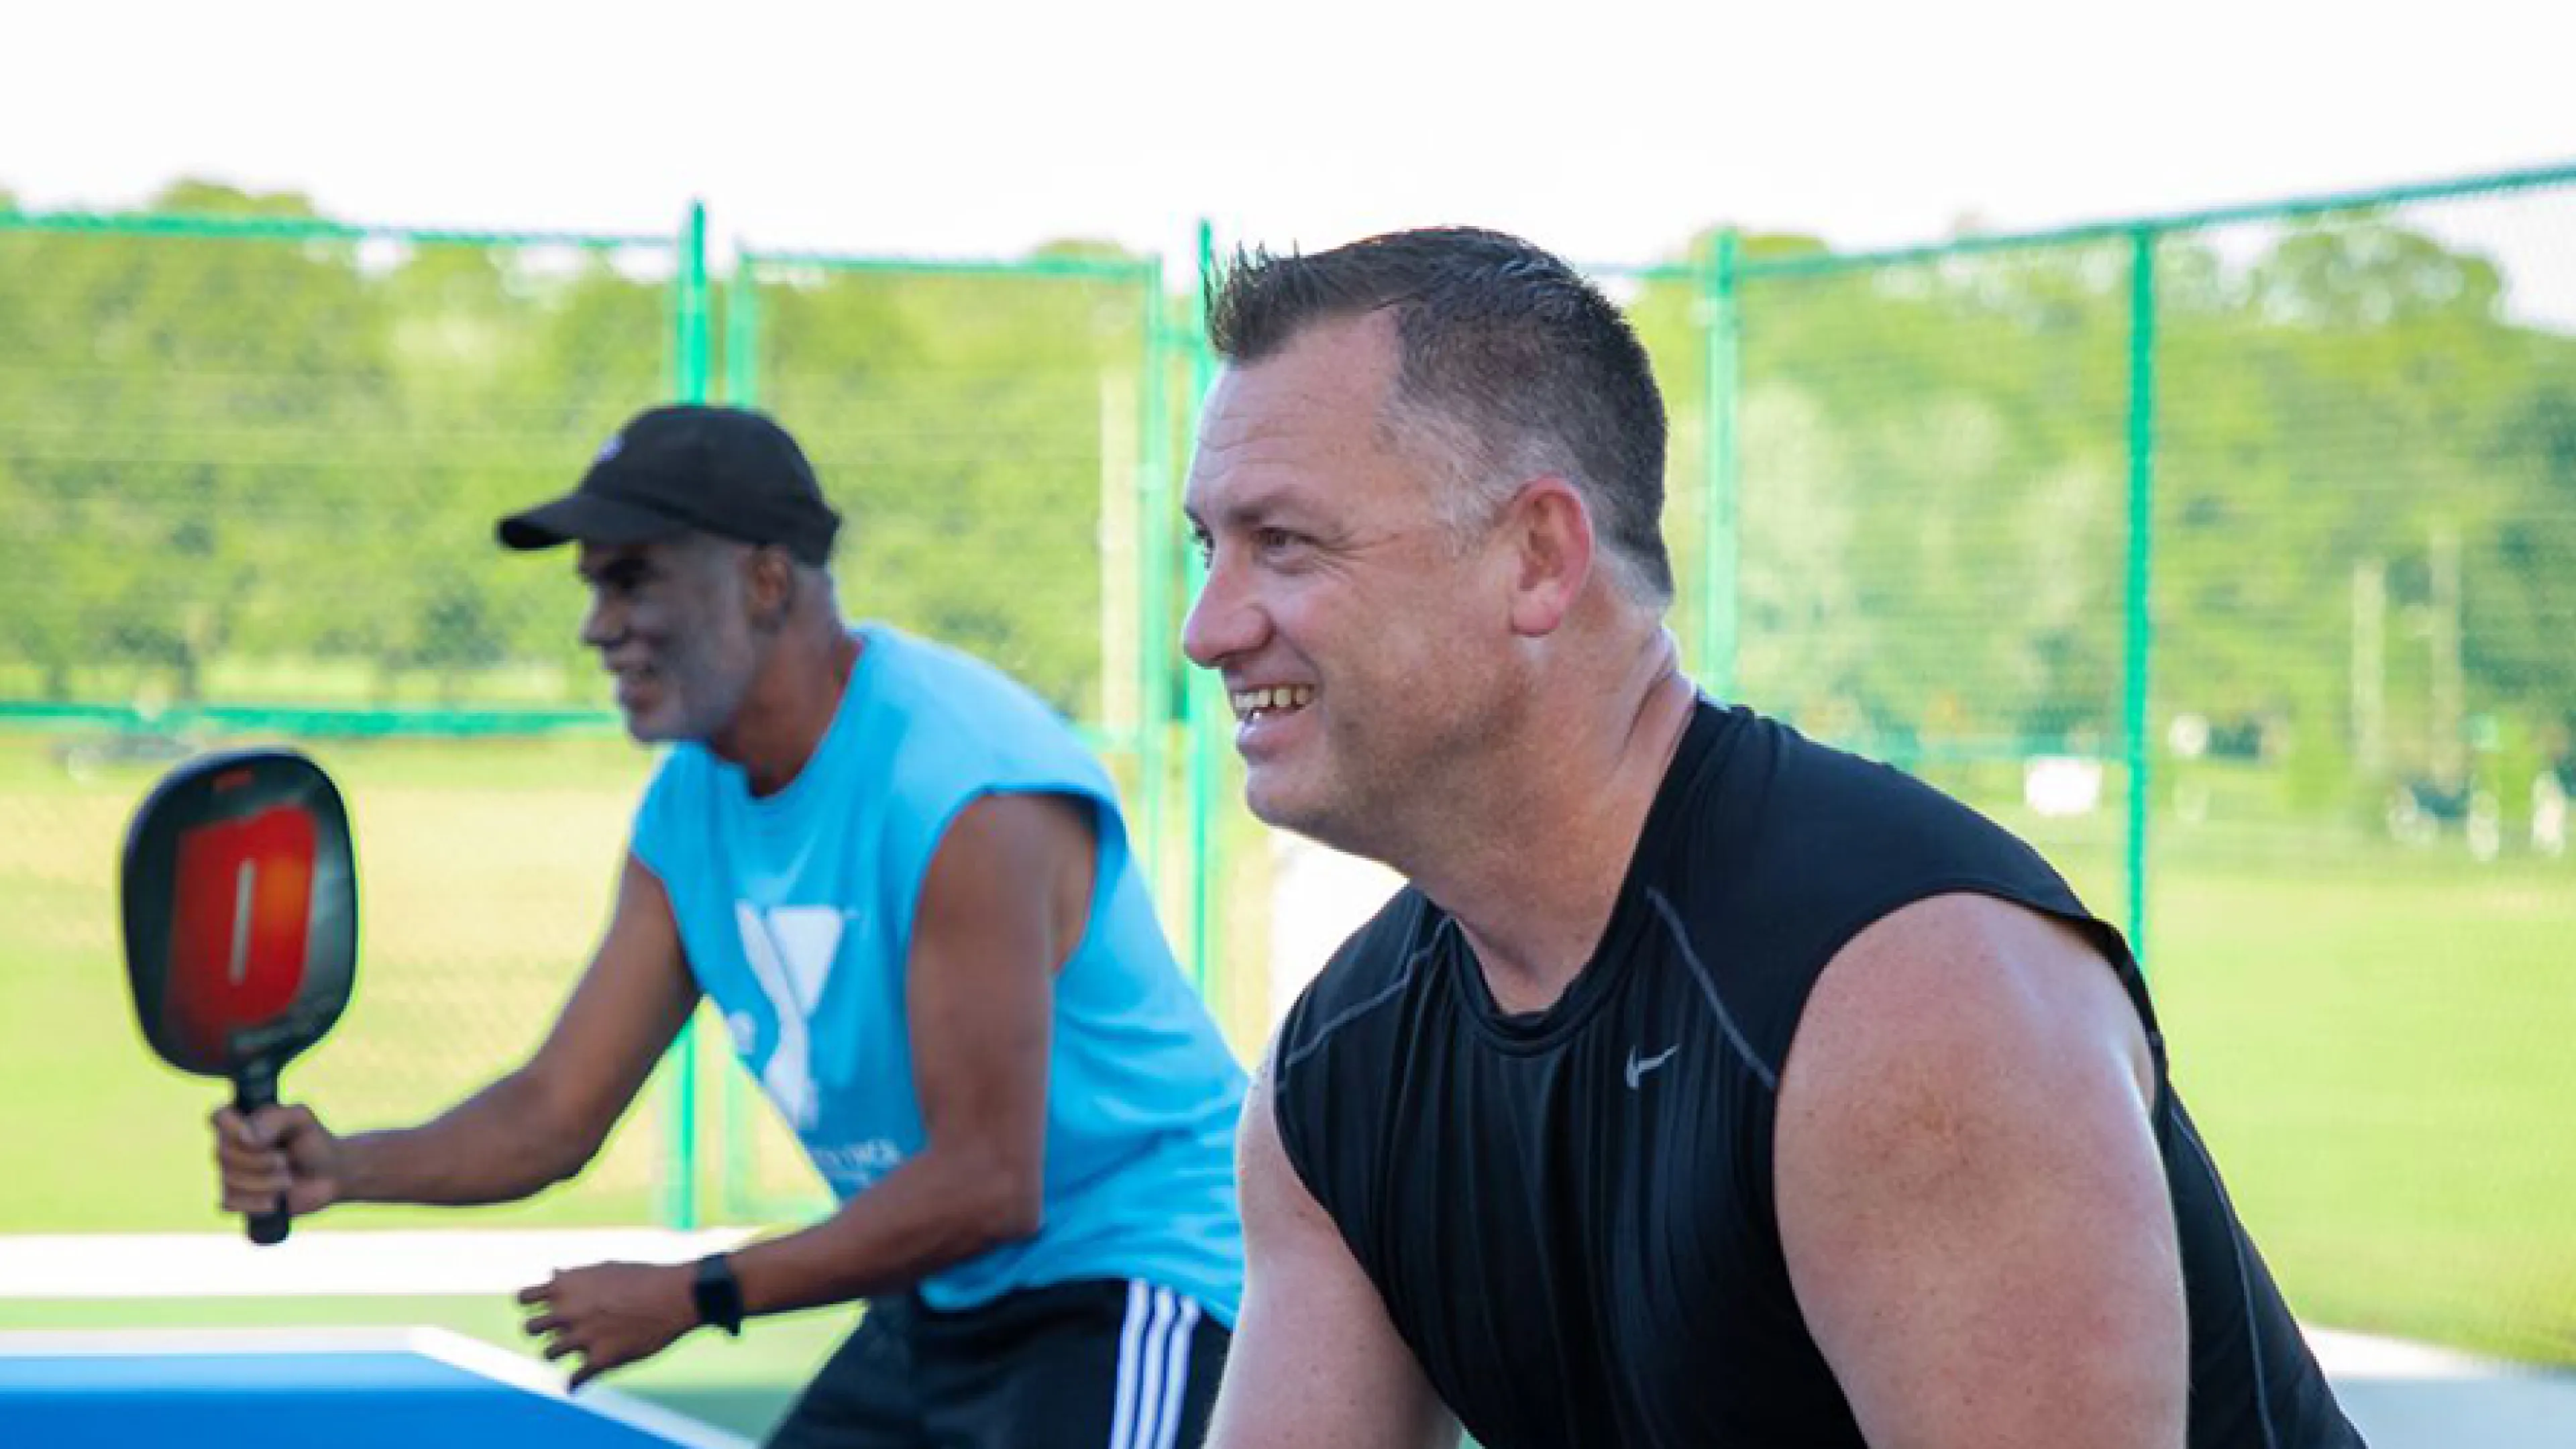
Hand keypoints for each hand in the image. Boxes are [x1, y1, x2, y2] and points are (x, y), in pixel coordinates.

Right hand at [211, 1103, 344, 1217]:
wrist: (328, 1176)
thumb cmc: (313, 1142)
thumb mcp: (302, 1120)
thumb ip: (275, 1118)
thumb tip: (246, 1138)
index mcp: (243, 1120)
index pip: (218, 1117)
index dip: (231, 1129)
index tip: (255, 1139)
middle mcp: (230, 1145)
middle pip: (223, 1153)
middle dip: (260, 1161)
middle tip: (285, 1160)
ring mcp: (230, 1173)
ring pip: (229, 1181)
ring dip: (265, 1183)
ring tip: (288, 1180)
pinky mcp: (235, 1199)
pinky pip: (229, 1204)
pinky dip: (256, 1203)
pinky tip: (275, 1200)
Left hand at [518, 1261, 698, 1388]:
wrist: (676, 1296)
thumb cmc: (644, 1277)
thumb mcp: (606, 1268)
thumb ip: (575, 1276)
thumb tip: (552, 1273)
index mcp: (566, 1286)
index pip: (523, 1298)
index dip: (531, 1304)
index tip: (544, 1307)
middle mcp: (568, 1311)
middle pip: (531, 1328)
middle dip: (542, 1330)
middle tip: (560, 1331)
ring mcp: (582, 1337)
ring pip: (549, 1353)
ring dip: (560, 1352)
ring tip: (576, 1350)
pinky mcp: (600, 1360)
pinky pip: (573, 1380)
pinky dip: (574, 1383)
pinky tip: (577, 1383)